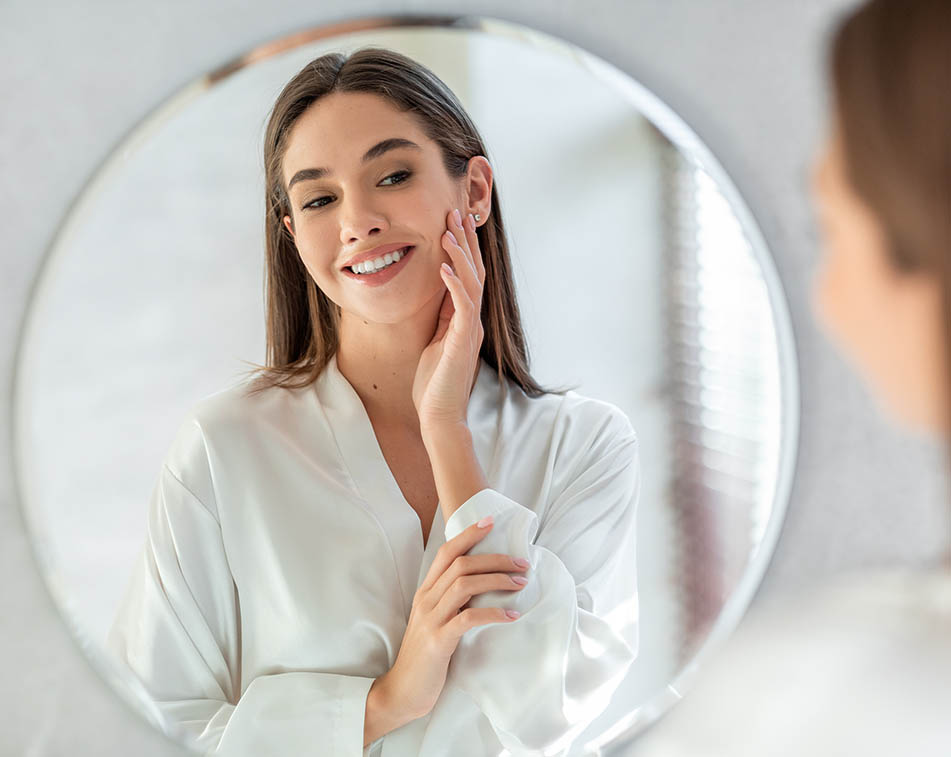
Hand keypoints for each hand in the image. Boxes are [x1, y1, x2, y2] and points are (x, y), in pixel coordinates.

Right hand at [379, 517, 527, 719]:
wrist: (403, 690)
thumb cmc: (425, 656)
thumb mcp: (435, 620)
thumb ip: (451, 601)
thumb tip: (482, 583)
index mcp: (425, 592)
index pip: (445, 552)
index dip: (468, 535)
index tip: (490, 522)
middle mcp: (426, 600)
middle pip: (461, 564)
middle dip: (494, 558)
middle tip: (522, 563)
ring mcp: (431, 619)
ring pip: (465, 585)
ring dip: (497, 580)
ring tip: (521, 583)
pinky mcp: (439, 641)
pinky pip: (468, 618)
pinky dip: (493, 612)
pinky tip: (512, 614)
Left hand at [412, 208, 485, 430]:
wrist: (439, 416)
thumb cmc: (433, 384)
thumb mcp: (434, 342)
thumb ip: (441, 318)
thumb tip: (438, 293)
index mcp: (464, 320)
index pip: (467, 276)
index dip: (463, 249)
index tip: (454, 223)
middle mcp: (471, 321)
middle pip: (474, 272)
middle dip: (465, 242)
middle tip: (456, 212)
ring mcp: (470, 330)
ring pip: (471, 283)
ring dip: (460, 255)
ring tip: (449, 231)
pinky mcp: (463, 342)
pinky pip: (462, 306)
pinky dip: (453, 284)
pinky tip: (442, 267)